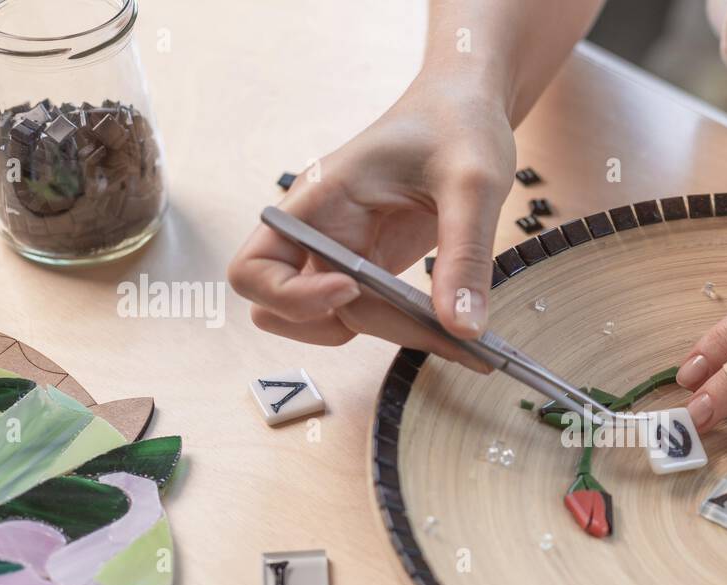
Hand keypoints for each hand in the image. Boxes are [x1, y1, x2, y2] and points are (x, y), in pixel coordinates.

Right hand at [228, 77, 516, 365]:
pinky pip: (373, 316)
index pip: (254, 270)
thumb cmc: (457, 123)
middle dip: (369, 327)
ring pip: (333, 324)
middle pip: (296, 313)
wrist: (466, 106)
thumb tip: (464, 328)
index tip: (350, 288)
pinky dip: (408, 331)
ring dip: (386, 336)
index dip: (291, 297)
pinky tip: (459, 331)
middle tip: (443, 329)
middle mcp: (320, 232)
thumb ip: (466, 255)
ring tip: (457, 335)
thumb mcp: (472, 183)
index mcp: (321, 200)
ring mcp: (344, 254)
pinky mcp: (373, 269)